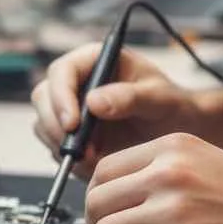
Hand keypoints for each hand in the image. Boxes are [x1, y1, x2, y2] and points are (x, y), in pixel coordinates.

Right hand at [32, 43, 201, 179]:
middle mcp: (78, 82)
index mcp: (95, 61)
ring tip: (94, 158)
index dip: (61, 97)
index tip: (73, 124)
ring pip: (44, 124)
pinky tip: (94, 163)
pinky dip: (69, 158)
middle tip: (79, 149)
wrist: (178, 132)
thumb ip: (130, 97)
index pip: (62, 72)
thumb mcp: (159, 98)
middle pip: (44, 97)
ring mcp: (72, 108)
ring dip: (62, 144)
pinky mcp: (72, 134)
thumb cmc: (172, 106)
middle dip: (56, 125)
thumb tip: (94, 102)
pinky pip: (55, 146)